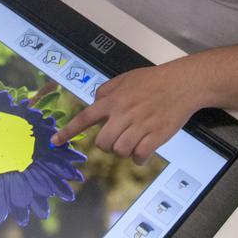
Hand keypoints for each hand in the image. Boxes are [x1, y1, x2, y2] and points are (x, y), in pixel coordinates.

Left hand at [52, 61, 202, 162]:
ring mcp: (140, 126)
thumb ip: (106, 91)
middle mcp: (123, 114)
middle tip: (117, 137)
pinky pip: (139, 156)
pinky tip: (143, 150)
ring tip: (133, 141)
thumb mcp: (125, 78)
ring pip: (120, 151)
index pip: (84, 118)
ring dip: (124, 150)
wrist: (182, 84)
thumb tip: (94, 104)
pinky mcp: (156, 136)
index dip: (68, 132)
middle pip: (102, 143)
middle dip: (107, 144)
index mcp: (113, 100)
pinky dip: (139, 158)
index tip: (55, 142)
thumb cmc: (154, 80)